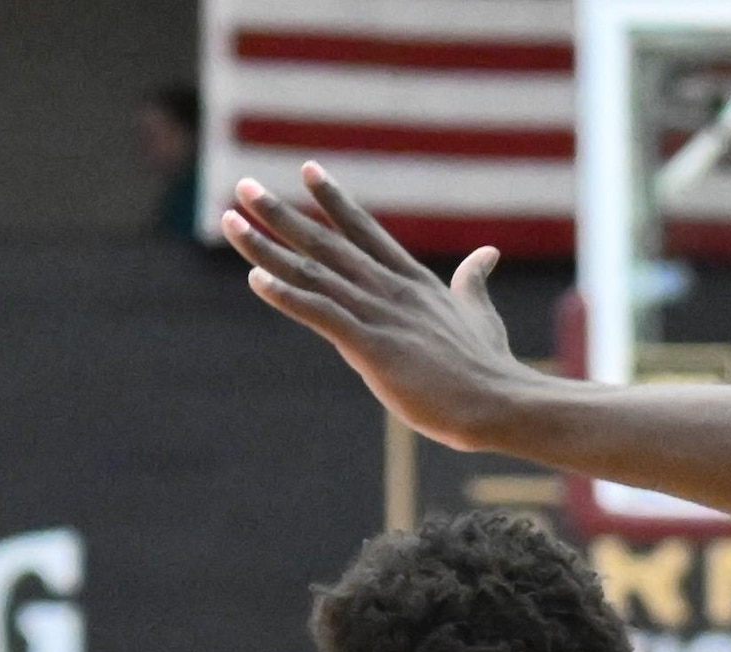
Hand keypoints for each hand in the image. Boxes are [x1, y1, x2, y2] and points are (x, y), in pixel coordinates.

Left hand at [224, 167, 537, 449]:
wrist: (499, 402)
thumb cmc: (489, 366)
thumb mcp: (479, 313)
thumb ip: (473, 280)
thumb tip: (487, 253)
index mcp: (412, 280)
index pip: (364, 229)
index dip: (333, 199)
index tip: (307, 170)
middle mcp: (389, 288)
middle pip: (325, 241)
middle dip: (279, 214)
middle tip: (243, 187)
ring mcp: (379, 315)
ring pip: (312, 272)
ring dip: (266, 248)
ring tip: (231, 222)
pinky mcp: (372, 347)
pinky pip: (320, 314)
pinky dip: (287, 296)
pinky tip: (257, 280)